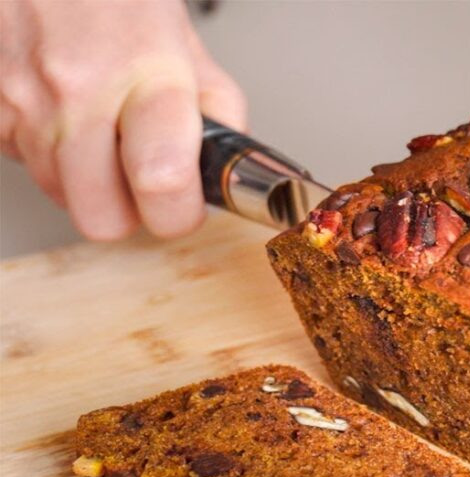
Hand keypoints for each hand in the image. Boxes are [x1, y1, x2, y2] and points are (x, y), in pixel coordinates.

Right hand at [0, 0, 245, 240]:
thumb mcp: (184, 40)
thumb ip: (216, 109)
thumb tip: (223, 168)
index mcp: (147, 74)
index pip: (163, 182)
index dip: (180, 212)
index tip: (186, 204)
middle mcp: (79, 91)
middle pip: (103, 218)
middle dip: (129, 210)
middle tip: (143, 180)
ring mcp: (24, 100)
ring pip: (60, 196)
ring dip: (87, 180)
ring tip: (102, 130)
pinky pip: (21, 162)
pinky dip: (46, 152)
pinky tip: (64, 114)